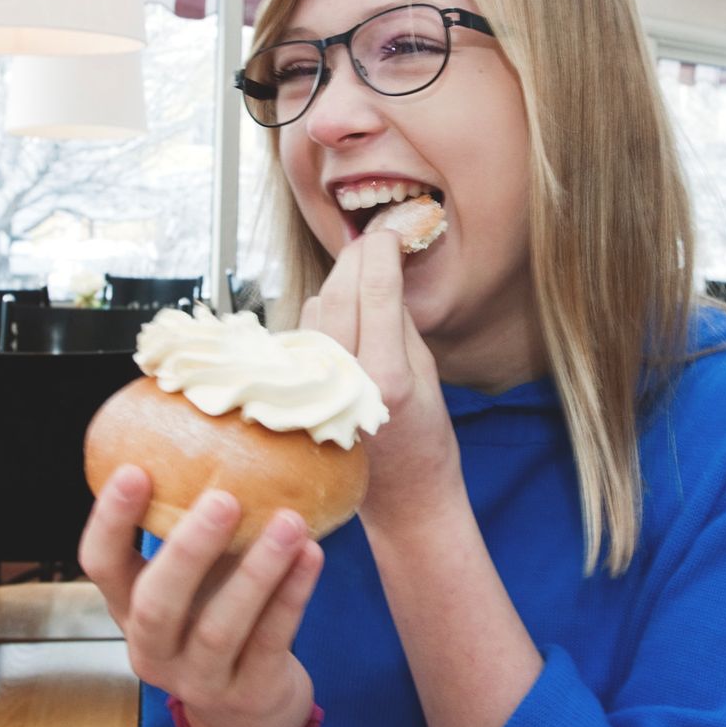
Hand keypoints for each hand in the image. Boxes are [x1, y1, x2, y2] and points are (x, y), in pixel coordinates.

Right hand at [78, 466, 321, 726]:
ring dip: (258, 571)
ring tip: (289, 522)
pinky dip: (293, 595)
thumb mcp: (196, 576)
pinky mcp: (249, 695)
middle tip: (223, 498)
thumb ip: (194, 522)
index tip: (132, 469)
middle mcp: (152, 649)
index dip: (110, 520)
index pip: (99, 565)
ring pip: (222, 628)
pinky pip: (272, 641)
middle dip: (188, 549)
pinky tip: (313, 554)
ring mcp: (199, 680)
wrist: (252, 712)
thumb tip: (220, 423)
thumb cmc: (218, 615)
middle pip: (157, 604)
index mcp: (128, 608)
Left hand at [302, 230, 460, 527]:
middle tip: (378, 238)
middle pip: (340, 289)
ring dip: (340, 280)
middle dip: (359, 254)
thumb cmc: (425, 438)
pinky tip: (345, 313)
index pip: (376, 288)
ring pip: (318, 303)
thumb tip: (382, 267)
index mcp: (387, 377)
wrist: (401, 497)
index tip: (393, 229)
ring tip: (366, 275)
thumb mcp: (428, 373)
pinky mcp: (297, 389)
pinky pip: (307, 329)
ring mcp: (315, 386)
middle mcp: (344, 381)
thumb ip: (400, 320)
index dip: (383, 247)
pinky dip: (325, 310)